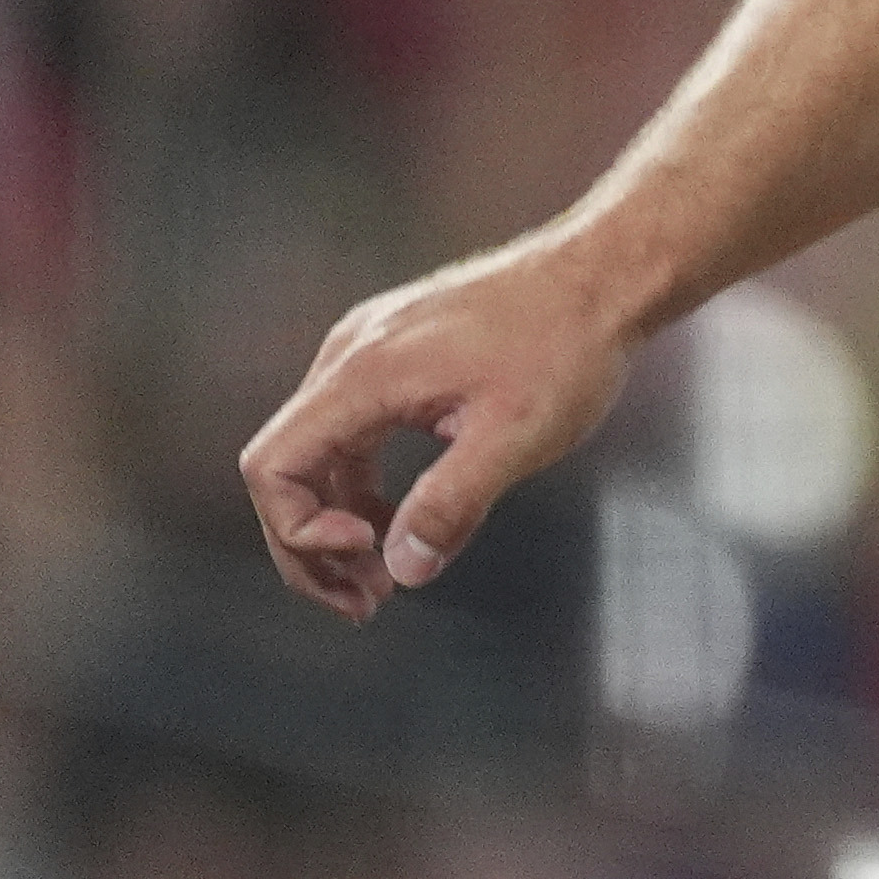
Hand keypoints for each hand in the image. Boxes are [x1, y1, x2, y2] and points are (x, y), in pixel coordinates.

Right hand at [238, 234, 647, 620]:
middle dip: (313, 546)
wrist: (604, 274)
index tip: (367, 562)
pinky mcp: (398, 355)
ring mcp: (372, 350)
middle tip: (363, 604)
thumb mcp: (515, 436)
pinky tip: (402, 523)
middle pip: (288, 466)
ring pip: (320, 453)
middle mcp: (351, 355)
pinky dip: (364, 487)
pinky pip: (355, 432)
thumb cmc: (567, 343)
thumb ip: (452, 504)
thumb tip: (404, 568)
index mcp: (363, 373)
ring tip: (383, 580)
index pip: (274, 465)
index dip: (298, 530)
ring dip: (339, 521)